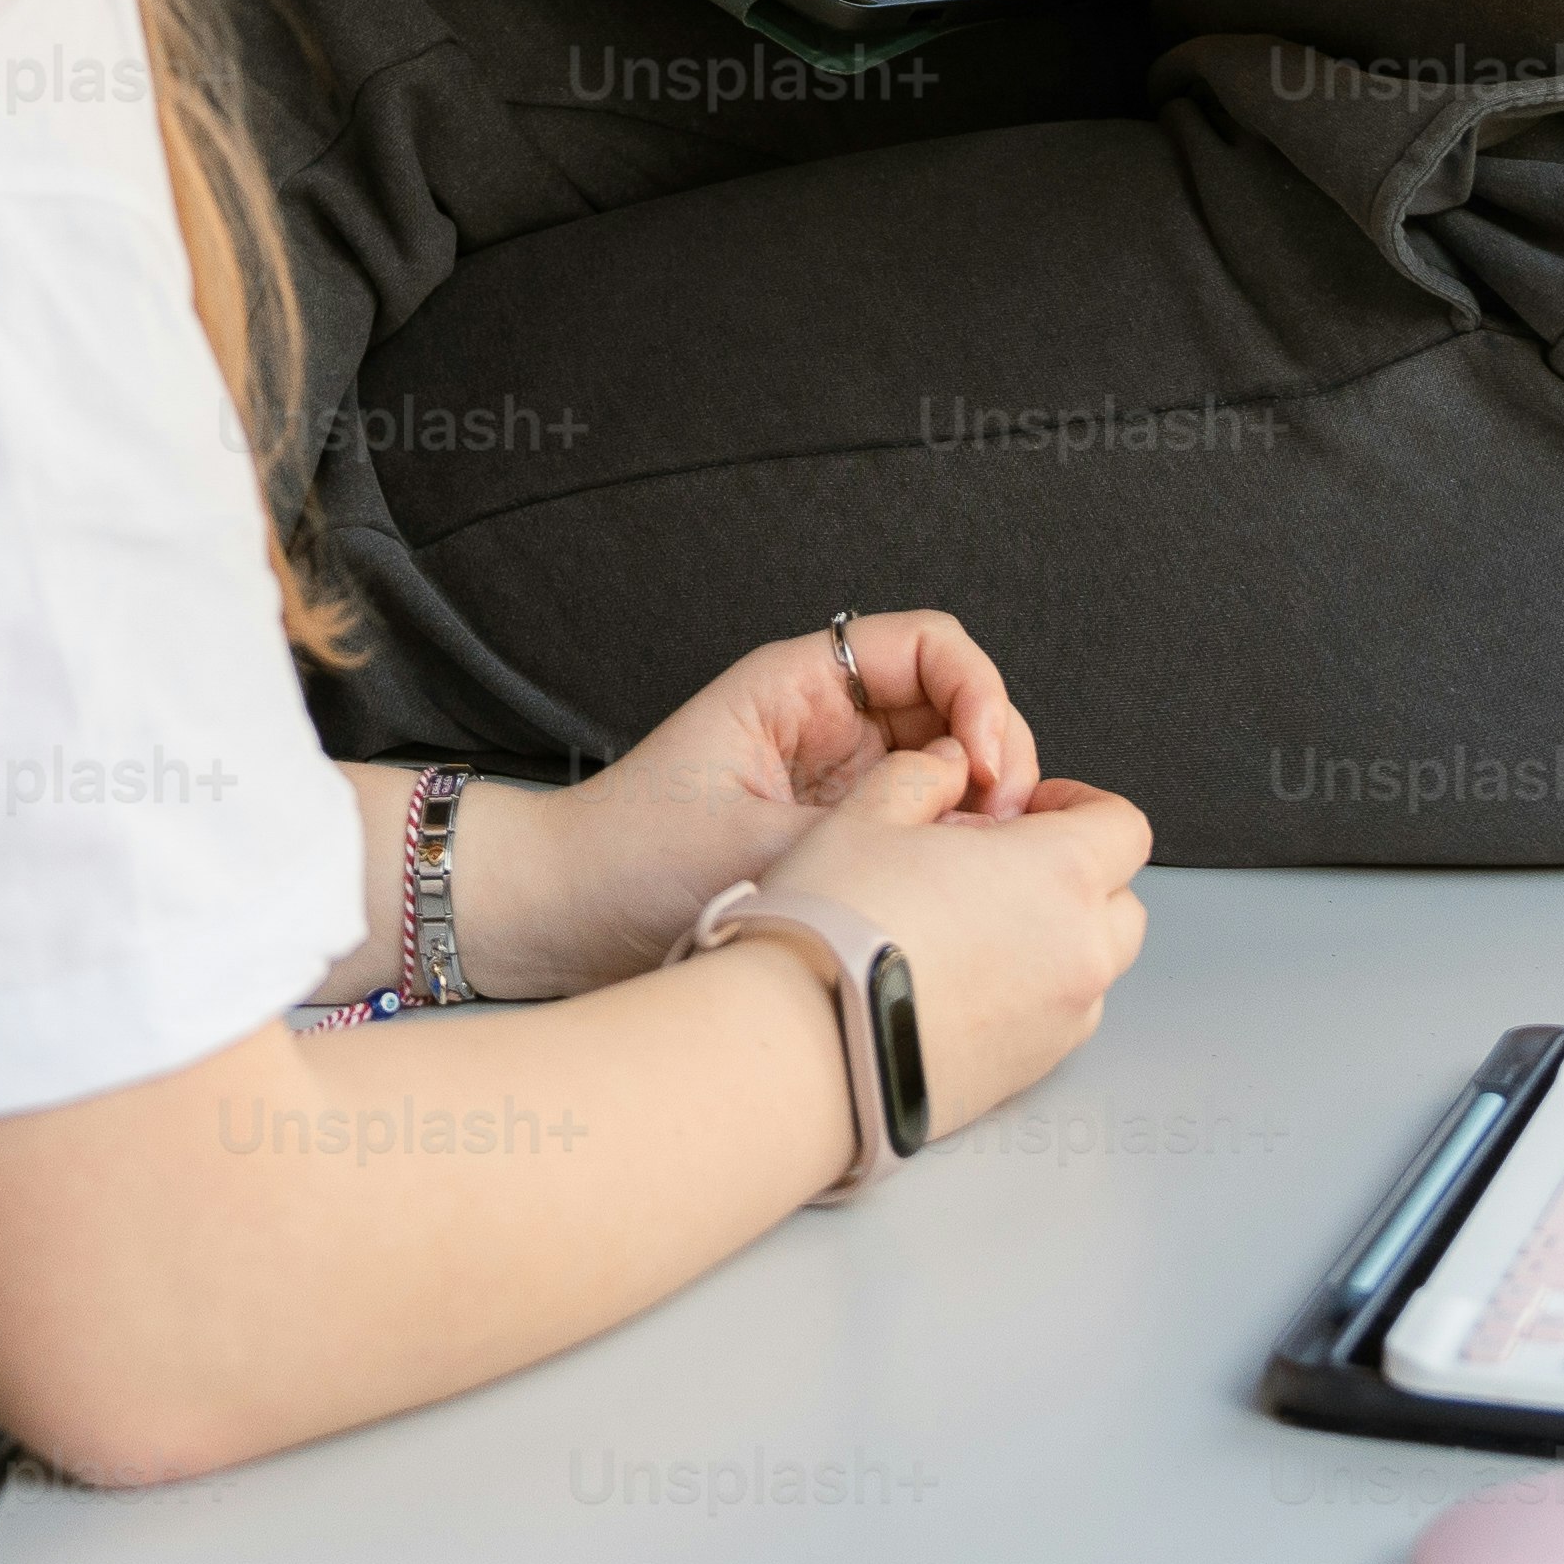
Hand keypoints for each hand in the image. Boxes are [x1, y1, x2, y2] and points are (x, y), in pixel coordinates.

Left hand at [462, 613, 1047, 994]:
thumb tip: (972, 823)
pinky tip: (957, 884)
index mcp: (800, 684)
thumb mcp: (751, 835)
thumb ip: (867, 827)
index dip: (979, 693)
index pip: (931, 647)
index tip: (984, 764)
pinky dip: (957, 845)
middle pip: (958, 703)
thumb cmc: (627, 860)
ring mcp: (842, 778)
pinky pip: (926, 821)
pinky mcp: (843, 833)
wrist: (562, 916)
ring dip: (985, 804)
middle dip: (998, 752)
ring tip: (985, 858)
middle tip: (1001, 820)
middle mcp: (830, 720)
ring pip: (953, 766)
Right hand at [722, 744, 1151, 1146]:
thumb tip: (946, 765)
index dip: (1079, 806)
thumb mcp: (865, 815)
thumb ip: (921, 774)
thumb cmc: (834, 933)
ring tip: (974, 931)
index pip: (1124, 826)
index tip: (1032, 808)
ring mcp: (1060, 1023)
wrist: (804, 1050)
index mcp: (1057, 874)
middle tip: (1004, 868)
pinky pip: (1056, 1022)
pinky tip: (959, 987)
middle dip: (1075, 878)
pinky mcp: (1030, 1074)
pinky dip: (1029, 999)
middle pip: (1120, 901)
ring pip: (1092, 968)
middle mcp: (1077, 952)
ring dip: (1054, 941)